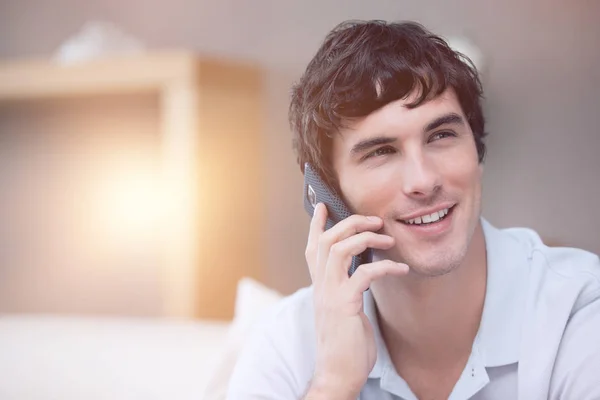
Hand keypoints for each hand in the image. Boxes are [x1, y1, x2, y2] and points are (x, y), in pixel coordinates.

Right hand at [304, 203, 408, 398]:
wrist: (337, 374)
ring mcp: (330, 294)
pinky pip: (364, 274)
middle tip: (374, 219)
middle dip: (350, 223)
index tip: (323, 206)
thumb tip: (361, 273)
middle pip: (326, 240)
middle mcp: (321, 286)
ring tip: (387, 237)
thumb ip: (346, 289)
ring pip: (338, 249)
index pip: (312, 248)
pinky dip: (385, 266)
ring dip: (365, 237)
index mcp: (320, 286)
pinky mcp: (344, 305)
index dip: (317, 225)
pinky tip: (402, 268)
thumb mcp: (343, 310)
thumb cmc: (345, 344)